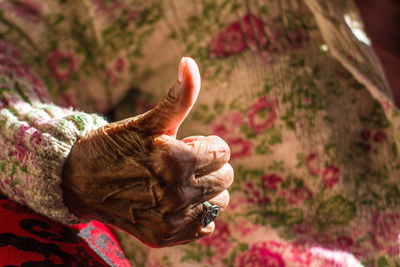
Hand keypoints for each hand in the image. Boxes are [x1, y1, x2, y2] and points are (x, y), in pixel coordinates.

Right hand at [62, 57, 232, 246]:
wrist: (81, 180)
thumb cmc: (117, 146)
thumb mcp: (149, 121)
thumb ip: (178, 96)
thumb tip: (190, 62)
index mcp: (176, 160)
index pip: (223, 151)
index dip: (206, 144)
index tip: (184, 144)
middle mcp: (176, 194)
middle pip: (226, 177)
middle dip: (208, 165)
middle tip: (179, 162)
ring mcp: (171, 219)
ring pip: (219, 201)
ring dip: (206, 189)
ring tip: (177, 181)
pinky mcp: (165, 236)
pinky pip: (206, 225)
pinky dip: (198, 212)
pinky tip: (176, 201)